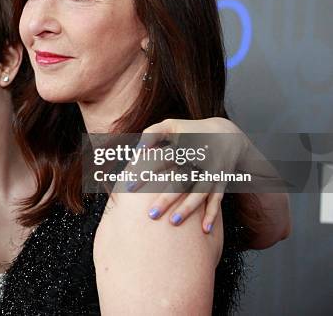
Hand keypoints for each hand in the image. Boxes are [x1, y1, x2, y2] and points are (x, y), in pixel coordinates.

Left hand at [137, 117, 246, 233]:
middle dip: (167, 197)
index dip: (146, 171)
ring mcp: (212, 172)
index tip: (129, 186)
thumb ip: (152, 135)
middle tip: (150, 214)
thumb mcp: (171, 126)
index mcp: (185, 145)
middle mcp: (200, 160)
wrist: (227, 135)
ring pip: (200, 192)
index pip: (163, 159)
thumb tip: (136, 151)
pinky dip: (213, 214)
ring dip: (188, 208)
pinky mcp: (221, 182)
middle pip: (182, 180)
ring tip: (173, 222)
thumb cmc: (190, 131)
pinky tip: (204, 230)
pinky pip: (217, 199)